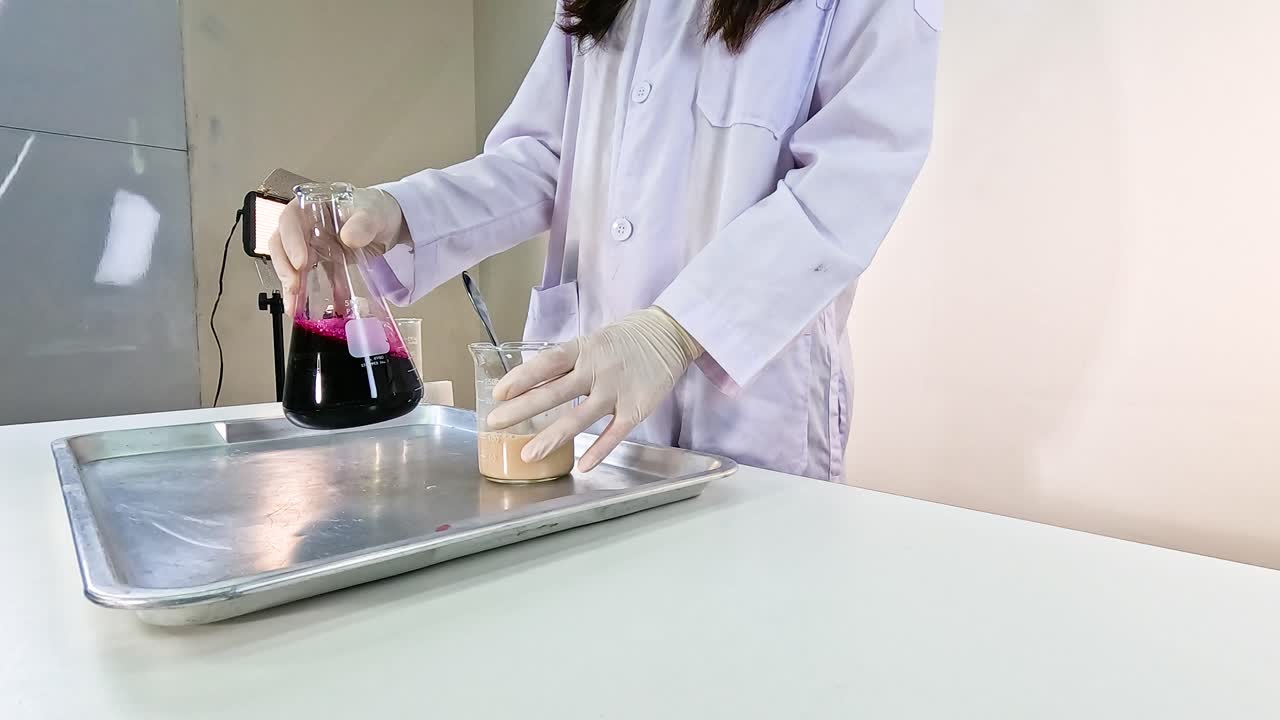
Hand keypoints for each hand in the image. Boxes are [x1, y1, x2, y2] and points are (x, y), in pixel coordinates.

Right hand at [268, 187, 407, 314]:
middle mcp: (305, 225)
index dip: (290, 241)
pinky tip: (323, 308)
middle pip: (282, 245)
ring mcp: (311, 245)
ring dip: (292, 286)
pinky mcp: (322, 262)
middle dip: (285, 268)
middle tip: (294, 288)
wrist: (388, 224)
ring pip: (292, 265)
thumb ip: (363, 223)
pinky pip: (313, 280)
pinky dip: (314, 295)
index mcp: (311, 206)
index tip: (300, 262)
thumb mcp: (373, 213)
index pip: (290, 220)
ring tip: (295, 307)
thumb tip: (348, 237)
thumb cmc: (376, 210)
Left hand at [486, 307, 702, 471]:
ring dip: (552, 437)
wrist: (668, 335)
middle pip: (555, 392)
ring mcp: (616, 391)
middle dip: (522, 409)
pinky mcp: (636, 409)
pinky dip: (599, 450)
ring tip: (528, 455)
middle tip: (495, 423)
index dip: (522, 377)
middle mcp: (597, 370)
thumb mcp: (592, 343)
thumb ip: (566, 364)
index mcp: (583, 350)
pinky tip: (582, 465)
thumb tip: (530, 383)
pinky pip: (614, 433)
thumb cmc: (623, 341)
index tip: (498, 393)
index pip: (547, 362)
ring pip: (580, 418)